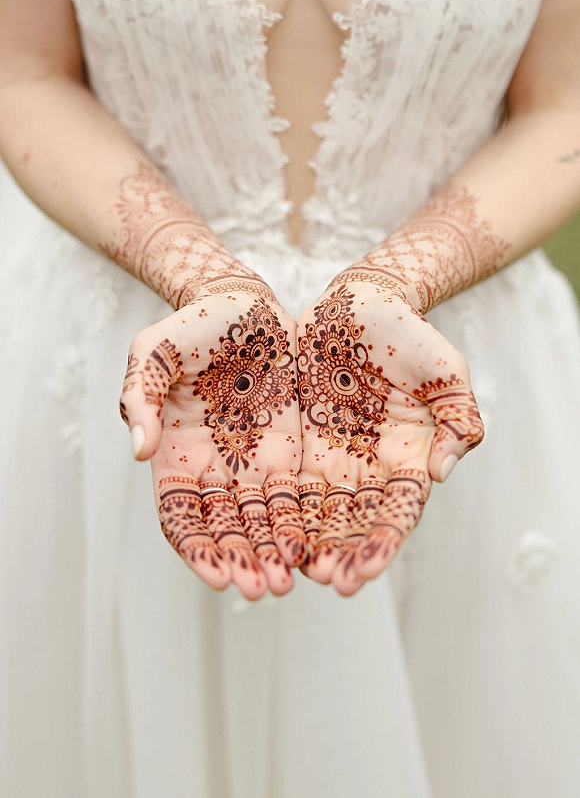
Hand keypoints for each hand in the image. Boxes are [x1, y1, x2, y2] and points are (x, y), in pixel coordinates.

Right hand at [120, 289, 305, 599]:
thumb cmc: (193, 325)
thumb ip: (141, 396)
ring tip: (288, 582)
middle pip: (224, 530)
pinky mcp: (286, 452)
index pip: (181, 516)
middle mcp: (212, 469)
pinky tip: (312, 548)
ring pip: (260, 523)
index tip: (216, 575)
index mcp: (174, 455)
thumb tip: (140, 451)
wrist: (244, 306)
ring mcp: (249, 464)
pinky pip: (293, 497)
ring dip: (271, 554)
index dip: (196, 548)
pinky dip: (299, 525)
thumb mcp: (154, 350)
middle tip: (261, 590)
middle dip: (241, 561)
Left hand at [296, 281, 483, 595]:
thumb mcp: (446, 372)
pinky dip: (276, 512)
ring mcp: (331, 458)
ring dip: (306, 543)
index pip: (397, 511)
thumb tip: (441, 473)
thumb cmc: (409, 335)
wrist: (359, 307)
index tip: (366, 569)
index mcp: (408, 459)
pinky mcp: (297, 444)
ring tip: (295, 572)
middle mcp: (368, 469)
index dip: (383, 541)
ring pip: (317, 513)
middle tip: (329, 581)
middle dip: (343, 553)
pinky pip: (284, 484)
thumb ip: (457, 419)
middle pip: (355, 522)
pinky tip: (262, 536)